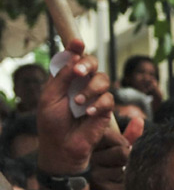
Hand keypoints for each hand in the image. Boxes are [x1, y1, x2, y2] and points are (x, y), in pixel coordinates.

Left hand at [37, 41, 115, 175]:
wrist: (62, 147)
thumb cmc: (52, 123)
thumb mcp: (49, 97)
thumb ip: (60, 77)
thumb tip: (73, 57)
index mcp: (66, 78)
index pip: (73, 57)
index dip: (76, 48)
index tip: (77, 43)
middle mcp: (82, 83)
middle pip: (93, 63)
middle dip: (87, 64)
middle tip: (78, 72)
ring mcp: (95, 96)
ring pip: (103, 79)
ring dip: (91, 88)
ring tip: (79, 103)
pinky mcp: (105, 110)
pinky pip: (108, 100)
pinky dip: (98, 105)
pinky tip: (88, 113)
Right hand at [89, 120, 140, 189]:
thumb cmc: (117, 178)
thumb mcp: (122, 154)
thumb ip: (130, 137)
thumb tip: (139, 119)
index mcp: (90, 146)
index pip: (113, 136)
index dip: (123, 145)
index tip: (119, 155)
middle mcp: (87, 156)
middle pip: (122, 149)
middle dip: (128, 160)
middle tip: (119, 171)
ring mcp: (91, 171)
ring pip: (124, 162)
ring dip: (127, 172)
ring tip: (116, 180)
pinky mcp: (99, 184)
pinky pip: (124, 176)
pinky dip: (128, 184)